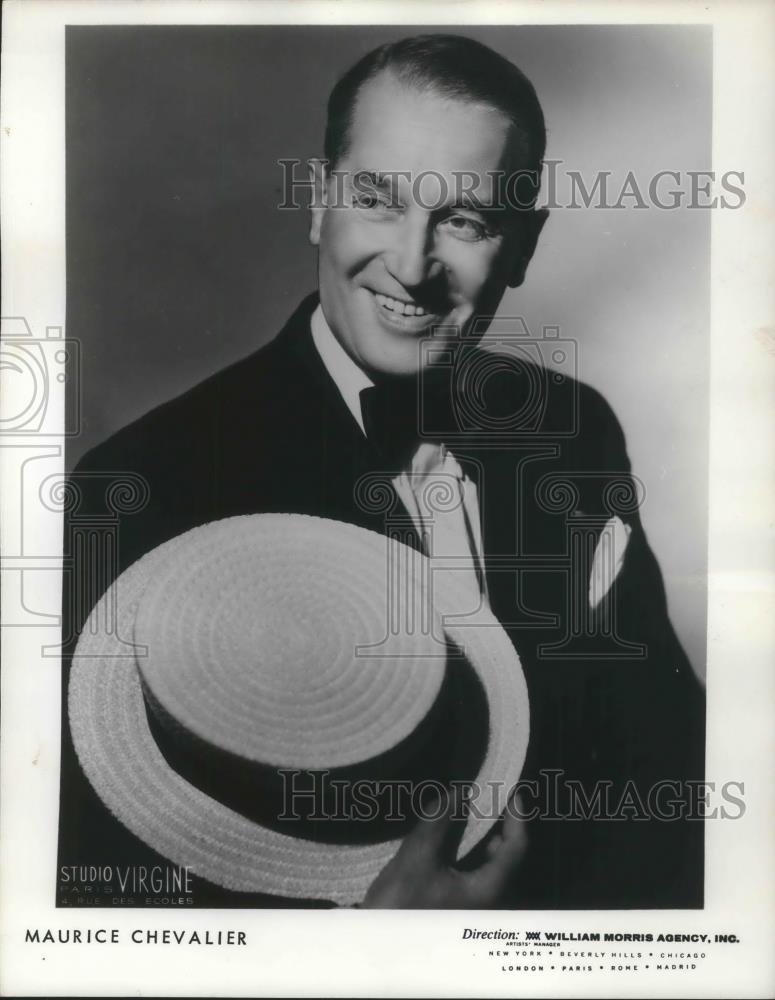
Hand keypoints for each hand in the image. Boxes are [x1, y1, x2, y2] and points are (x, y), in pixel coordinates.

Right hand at [360, 787, 526, 908]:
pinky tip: (449, 830)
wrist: (376, 944)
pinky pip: (470, 867)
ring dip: (479, 833)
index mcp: (486, 890)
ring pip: (486, 861)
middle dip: (497, 822)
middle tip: (486, 792)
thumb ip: (438, 822)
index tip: (511, 791)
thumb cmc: (400, 904)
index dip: (517, 818)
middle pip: (504, 854)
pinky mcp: (455, 901)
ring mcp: (471, 901)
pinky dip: (466, 846)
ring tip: (466, 804)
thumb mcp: (417, 858)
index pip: (515, 849)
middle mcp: (486, 897)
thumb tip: (457, 792)